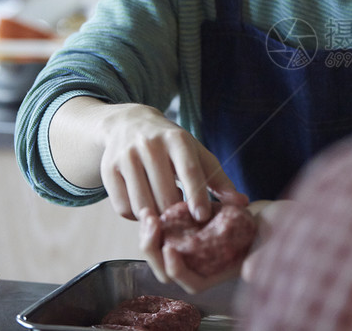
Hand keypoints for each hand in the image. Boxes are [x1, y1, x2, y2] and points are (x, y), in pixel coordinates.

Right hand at [95, 102, 247, 221]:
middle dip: (176, 215)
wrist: (129, 123)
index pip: (189, 170)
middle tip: (185, 227)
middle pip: (164, 192)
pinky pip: (123, 207)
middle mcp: (149, 145)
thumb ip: (219, 180)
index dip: (197, 195)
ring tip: (167, 218)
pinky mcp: (108, 170)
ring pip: (142, 204)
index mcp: (177, 139)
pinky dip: (137, 217)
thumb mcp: (197, 154)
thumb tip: (243, 204)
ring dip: (156, 219)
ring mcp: (126, 157)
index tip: (202, 217)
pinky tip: (147, 210)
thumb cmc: (172, 144)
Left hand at [139, 200, 289, 292]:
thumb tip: (249, 272)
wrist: (278, 211)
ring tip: (147, 214)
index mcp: (221, 273)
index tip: (170, 248)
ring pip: (166, 249)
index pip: (192, 282)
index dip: (177, 270)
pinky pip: (171, 231)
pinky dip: (161, 221)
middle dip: (155, 250)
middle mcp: (206, 265)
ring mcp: (198, 249)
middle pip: (170, 269)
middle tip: (150, 224)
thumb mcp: (275, 241)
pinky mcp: (195, 231)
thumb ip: (262, 258)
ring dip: (153, 235)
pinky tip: (156, 205)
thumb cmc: (283, 228)